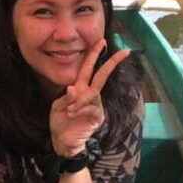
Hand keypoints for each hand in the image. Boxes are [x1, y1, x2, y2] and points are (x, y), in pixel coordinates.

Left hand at [50, 40, 129, 156]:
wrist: (62, 141)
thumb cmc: (60, 122)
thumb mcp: (58, 106)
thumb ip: (66, 97)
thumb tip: (74, 88)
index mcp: (80, 88)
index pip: (88, 68)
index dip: (94, 55)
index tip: (103, 41)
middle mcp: (90, 95)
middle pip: (102, 76)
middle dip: (112, 63)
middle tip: (124, 51)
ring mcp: (96, 106)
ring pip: (92, 94)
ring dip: (78, 101)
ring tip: (69, 111)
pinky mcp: (98, 117)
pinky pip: (91, 107)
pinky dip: (80, 109)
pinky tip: (72, 115)